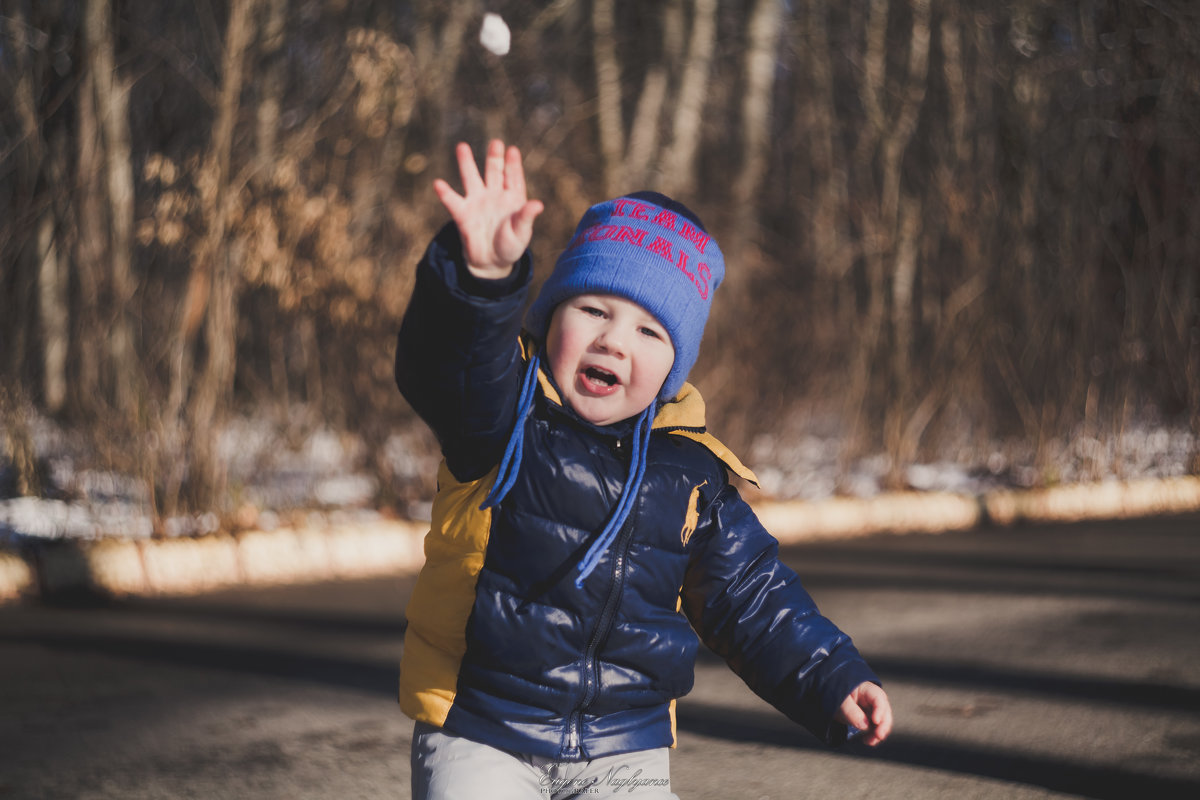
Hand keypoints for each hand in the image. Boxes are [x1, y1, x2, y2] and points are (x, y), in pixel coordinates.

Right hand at [433, 139, 543, 278]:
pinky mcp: (463, 214)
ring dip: (467, 163)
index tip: (512, 150)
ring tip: (462, 147)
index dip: (513, 165)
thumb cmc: (511, 246)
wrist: (491, 262)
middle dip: (494, 158)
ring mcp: (478, 202)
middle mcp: (495, 195)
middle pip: (494, 172)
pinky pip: (453, 202)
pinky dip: (445, 194)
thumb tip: (538, 204)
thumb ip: (526, 217)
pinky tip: (438, 184)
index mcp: (513, 198)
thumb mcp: (522, 233)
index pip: (513, 178)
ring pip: (472, 178)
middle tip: (496, 143)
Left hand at [835, 682, 892, 746]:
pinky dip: (873, 736)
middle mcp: (874, 701)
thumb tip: (864, 726)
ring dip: (878, 733)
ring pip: (882, 723)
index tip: (876, 721)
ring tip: (870, 741)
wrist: (831, 697)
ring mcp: (873, 711)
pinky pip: (875, 729)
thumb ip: (851, 711)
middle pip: (885, 712)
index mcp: (868, 690)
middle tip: (878, 735)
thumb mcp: (841, 700)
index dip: (880, 710)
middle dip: (883, 725)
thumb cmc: (837, 693)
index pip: (878, 699)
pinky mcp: (869, 721)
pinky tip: (867, 741)